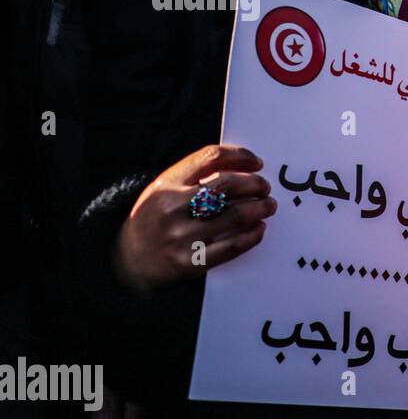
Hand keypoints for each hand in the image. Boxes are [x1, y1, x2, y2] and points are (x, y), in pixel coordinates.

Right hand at [112, 144, 276, 292]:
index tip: (257, 163)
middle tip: (265, 188)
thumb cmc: (157, 215)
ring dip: (259, 209)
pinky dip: (252, 236)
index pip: (211, 157)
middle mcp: (172, 206)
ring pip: (234, 216)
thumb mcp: (166, 187)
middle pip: (227, 185)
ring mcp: (180, 236)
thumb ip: (198, 174)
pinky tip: (259, 229)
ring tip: (268, 206)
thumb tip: (247, 165)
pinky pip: (231, 247)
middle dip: (255, 184)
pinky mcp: (189, 262)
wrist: (129, 258)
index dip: (241, 156)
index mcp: (168, 182)